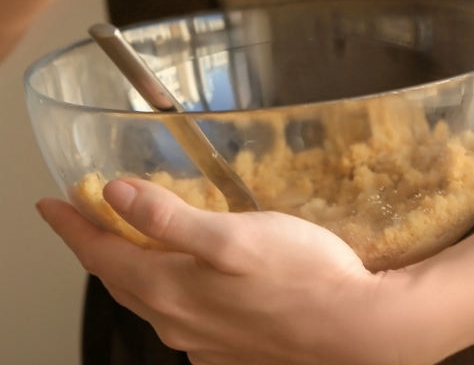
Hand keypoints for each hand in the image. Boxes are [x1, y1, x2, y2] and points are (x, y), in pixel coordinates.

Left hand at [37, 179, 392, 364]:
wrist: (353, 330)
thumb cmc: (301, 277)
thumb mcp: (232, 237)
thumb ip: (169, 219)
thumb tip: (117, 197)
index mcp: (170, 289)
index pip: (100, 254)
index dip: (71, 226)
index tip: (51, 203)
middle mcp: (177, 321)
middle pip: (119, 278)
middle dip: (94, 245)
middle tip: (83, 217)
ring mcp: (203, 339)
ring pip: (149, 297)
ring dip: (131, 267)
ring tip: (127, 241)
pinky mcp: (229, 346)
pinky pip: (181, 315)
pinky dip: (167, 289)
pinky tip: (183, 279)